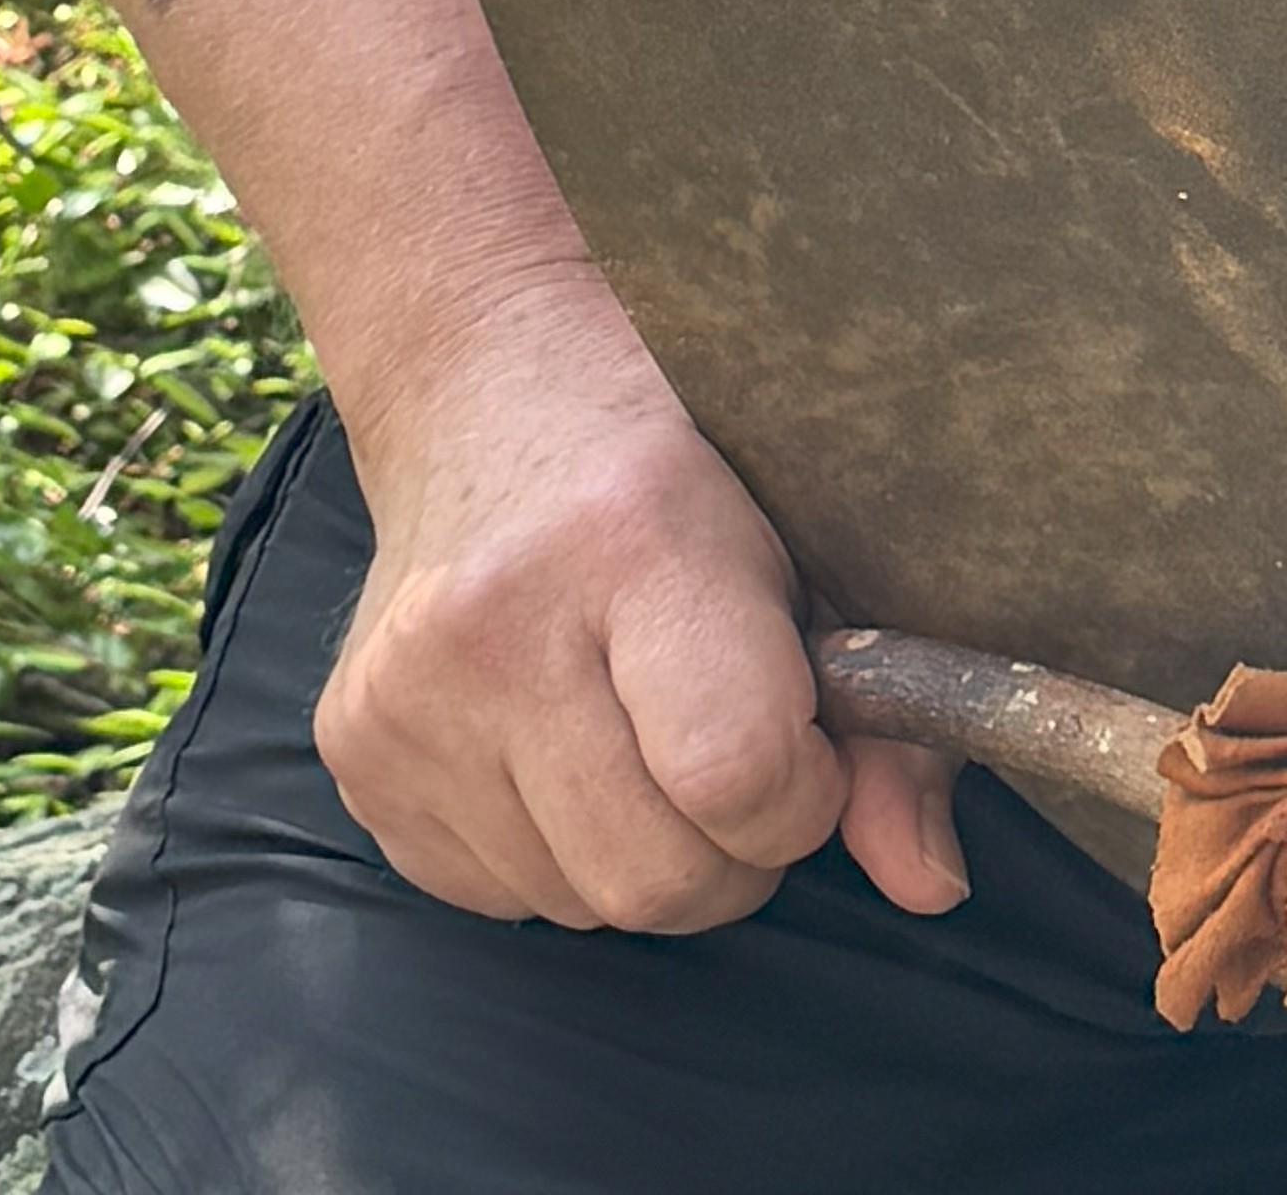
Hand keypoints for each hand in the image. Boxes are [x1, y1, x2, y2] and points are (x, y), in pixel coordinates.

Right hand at [322, 310, 967, 931]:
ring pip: (575, 907)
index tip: (809, 748)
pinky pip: (493, 896)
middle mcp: (498, 621)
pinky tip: (559, 736)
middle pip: (654, 879)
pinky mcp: (353, 751)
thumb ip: (891, 724)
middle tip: (736, 757)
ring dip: (639, 855)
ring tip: (643, 729)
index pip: (734, 771)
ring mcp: (407, 695)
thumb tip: (933, 886)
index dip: (801, 798)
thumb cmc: (679, 452)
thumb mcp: (811, 543)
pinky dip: (552, 852)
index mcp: (633, 538)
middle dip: (731, 854)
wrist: (488, 379)